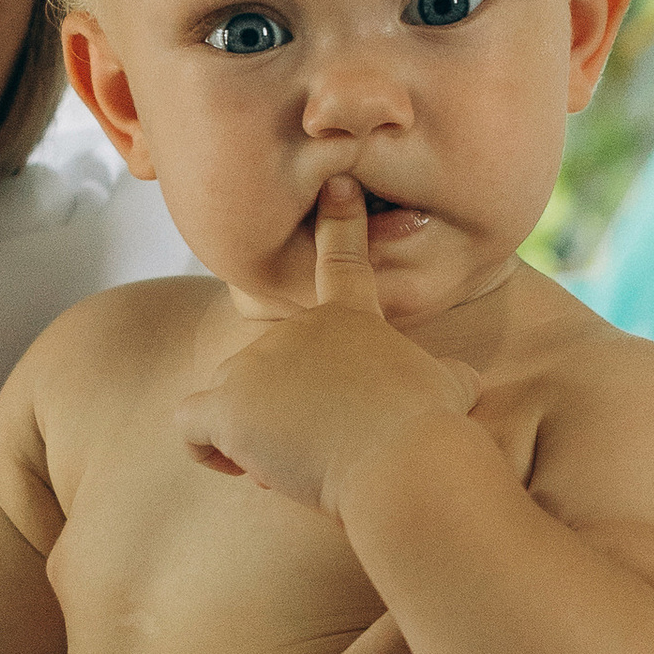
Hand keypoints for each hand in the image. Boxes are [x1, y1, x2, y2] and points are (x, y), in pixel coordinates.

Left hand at [173, 175, 476, 514]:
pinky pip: (190, 427)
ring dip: (257, 438)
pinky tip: (245, 468)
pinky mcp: (227, 403)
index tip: (336, 185)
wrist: (402, 461)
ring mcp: (256, 361)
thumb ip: (444, 376)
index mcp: (351, 319)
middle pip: (269, 370)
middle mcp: (296, 328)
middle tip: (326, 450)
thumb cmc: (430, 430)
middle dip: (287, 413)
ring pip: (233, 401)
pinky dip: (209, 450)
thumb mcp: (449, 389)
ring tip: (300, 467)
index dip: (340, 219)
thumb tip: (463, 380)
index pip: (341, 258)